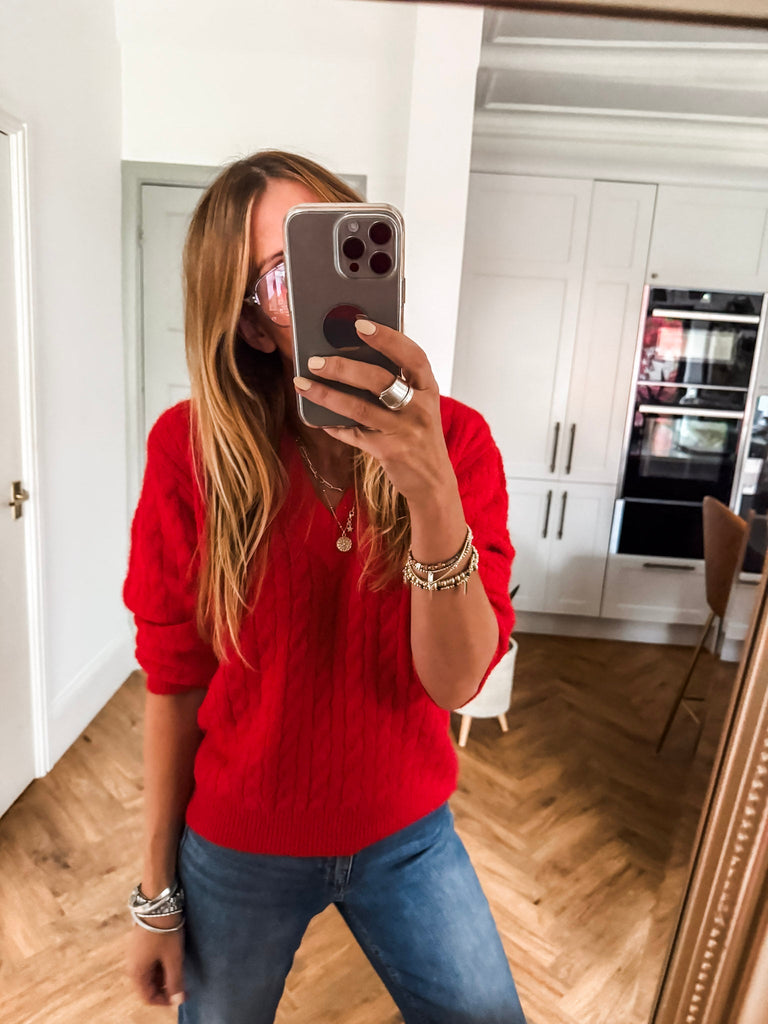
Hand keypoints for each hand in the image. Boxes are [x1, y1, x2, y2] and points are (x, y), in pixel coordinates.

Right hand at [127, 917, 185, 1006]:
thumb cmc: (165, 932)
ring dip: (163, 976)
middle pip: (147, 986)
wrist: (157, 903)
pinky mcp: (139, 944)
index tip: (181, 995)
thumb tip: (177, 1001)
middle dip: (165, 988)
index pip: (148, 997)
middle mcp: (131, 965)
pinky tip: (171, 957)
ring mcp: (134, 954)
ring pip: (149, 973)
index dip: (164, 1000)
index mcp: (137, 973)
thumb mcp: (173, 958)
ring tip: (179, 969)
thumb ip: (175, 981)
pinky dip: (159, 965)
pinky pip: (148, 962)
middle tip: (182, 983)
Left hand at [293, 319, 456, 508]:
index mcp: (427, 388)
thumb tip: (353, 353)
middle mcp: (419, 408)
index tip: (360, 324)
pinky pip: (354, 435)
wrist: (432, 480)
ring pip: (360, 408)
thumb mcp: (418, 404)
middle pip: (379, 380)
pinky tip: (317, 419)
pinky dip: (334, 426)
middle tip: (315, 360)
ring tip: (302, 384)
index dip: (387, 338)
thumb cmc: (419, 434)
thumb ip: (397, 382)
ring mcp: (404, 431)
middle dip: (343, 367)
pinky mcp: (389, 452)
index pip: (411, 355)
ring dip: (327, 394)